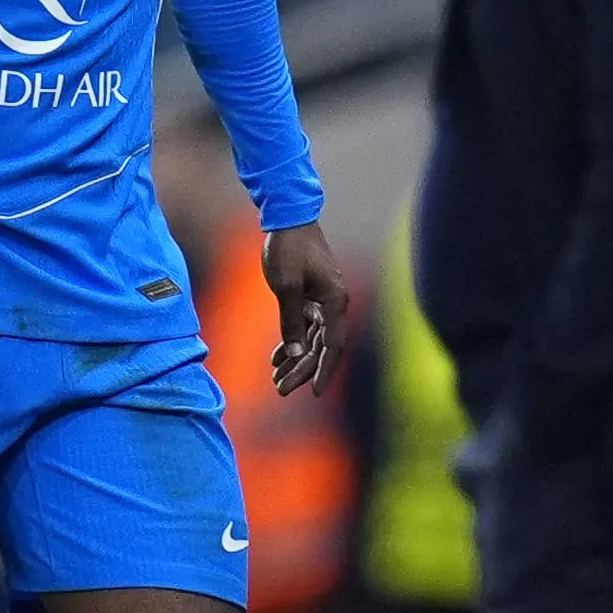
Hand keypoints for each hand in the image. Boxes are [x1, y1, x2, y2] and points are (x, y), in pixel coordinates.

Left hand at [259, 220, 350, 396]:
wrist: (288, 219)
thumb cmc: (288, 249)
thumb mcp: (286, 286)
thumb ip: (291, 321)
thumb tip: (297, 353)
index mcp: (335, 301)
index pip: (332, 346)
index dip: (323, 371)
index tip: (313, 393)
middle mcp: (334, 304)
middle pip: (322, 347)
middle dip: (302, 370)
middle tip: (281, 390)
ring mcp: (324, 301)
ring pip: (313, 339)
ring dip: (296, 360)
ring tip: (277, 380)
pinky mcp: (311, 296)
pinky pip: (305, 327)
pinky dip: (293, 342)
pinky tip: (277, 359)